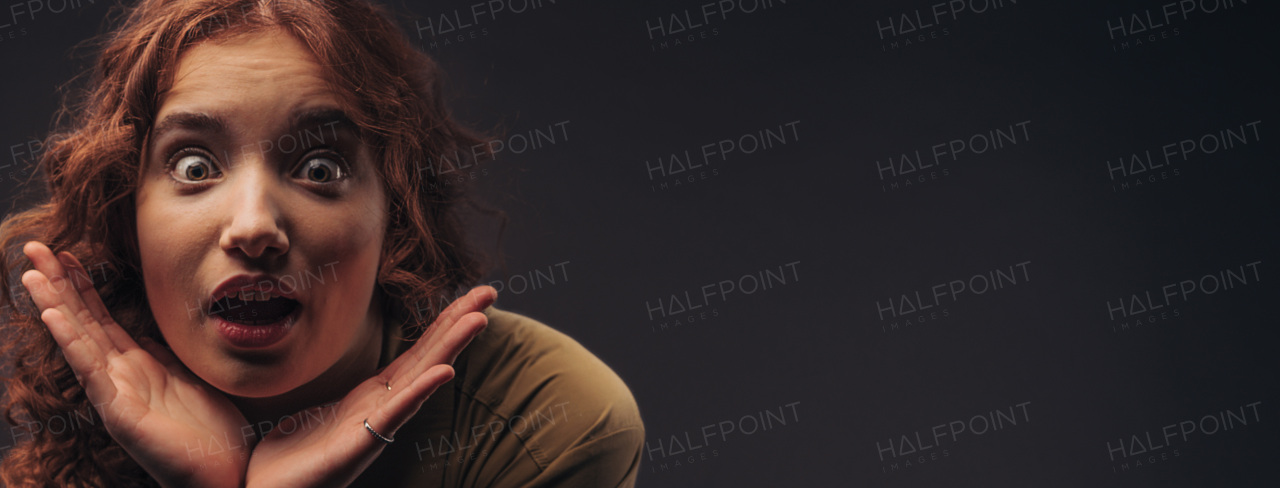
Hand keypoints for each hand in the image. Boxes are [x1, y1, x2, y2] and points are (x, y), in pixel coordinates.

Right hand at [21, 241, 252, 487]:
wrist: (225, 474)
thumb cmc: (212, 433)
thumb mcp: (190, 378)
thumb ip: (170, 354)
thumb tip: (158, 328)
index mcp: (137, 365)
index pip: (101, 317)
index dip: (84, 285)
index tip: (70, 251)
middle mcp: (118, 376)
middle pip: (82, 319)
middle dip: (59, 282)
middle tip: (35, 245)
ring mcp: (115, 393)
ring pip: (78, 339)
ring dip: (55, 304)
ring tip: (32, 273)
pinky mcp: (119, 411)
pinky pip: (91, 369)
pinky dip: (72, 339)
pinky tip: (55, 315)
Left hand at [244, 285, 495, 487]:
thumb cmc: (291, 460)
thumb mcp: (316, 413)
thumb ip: (332, 393)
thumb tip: (323, 365)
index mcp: (375, 396)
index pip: (418, 351)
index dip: (444, 321)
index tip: (471, 295)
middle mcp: (384, 407)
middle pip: (429, 356)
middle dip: (459, 322)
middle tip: (489, 293)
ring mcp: (376, 425)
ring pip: (420, 378)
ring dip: (451, 347)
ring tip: (478, 320)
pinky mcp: (361, 444)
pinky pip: (395, 413)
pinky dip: (420, 391)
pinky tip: (442, 372)